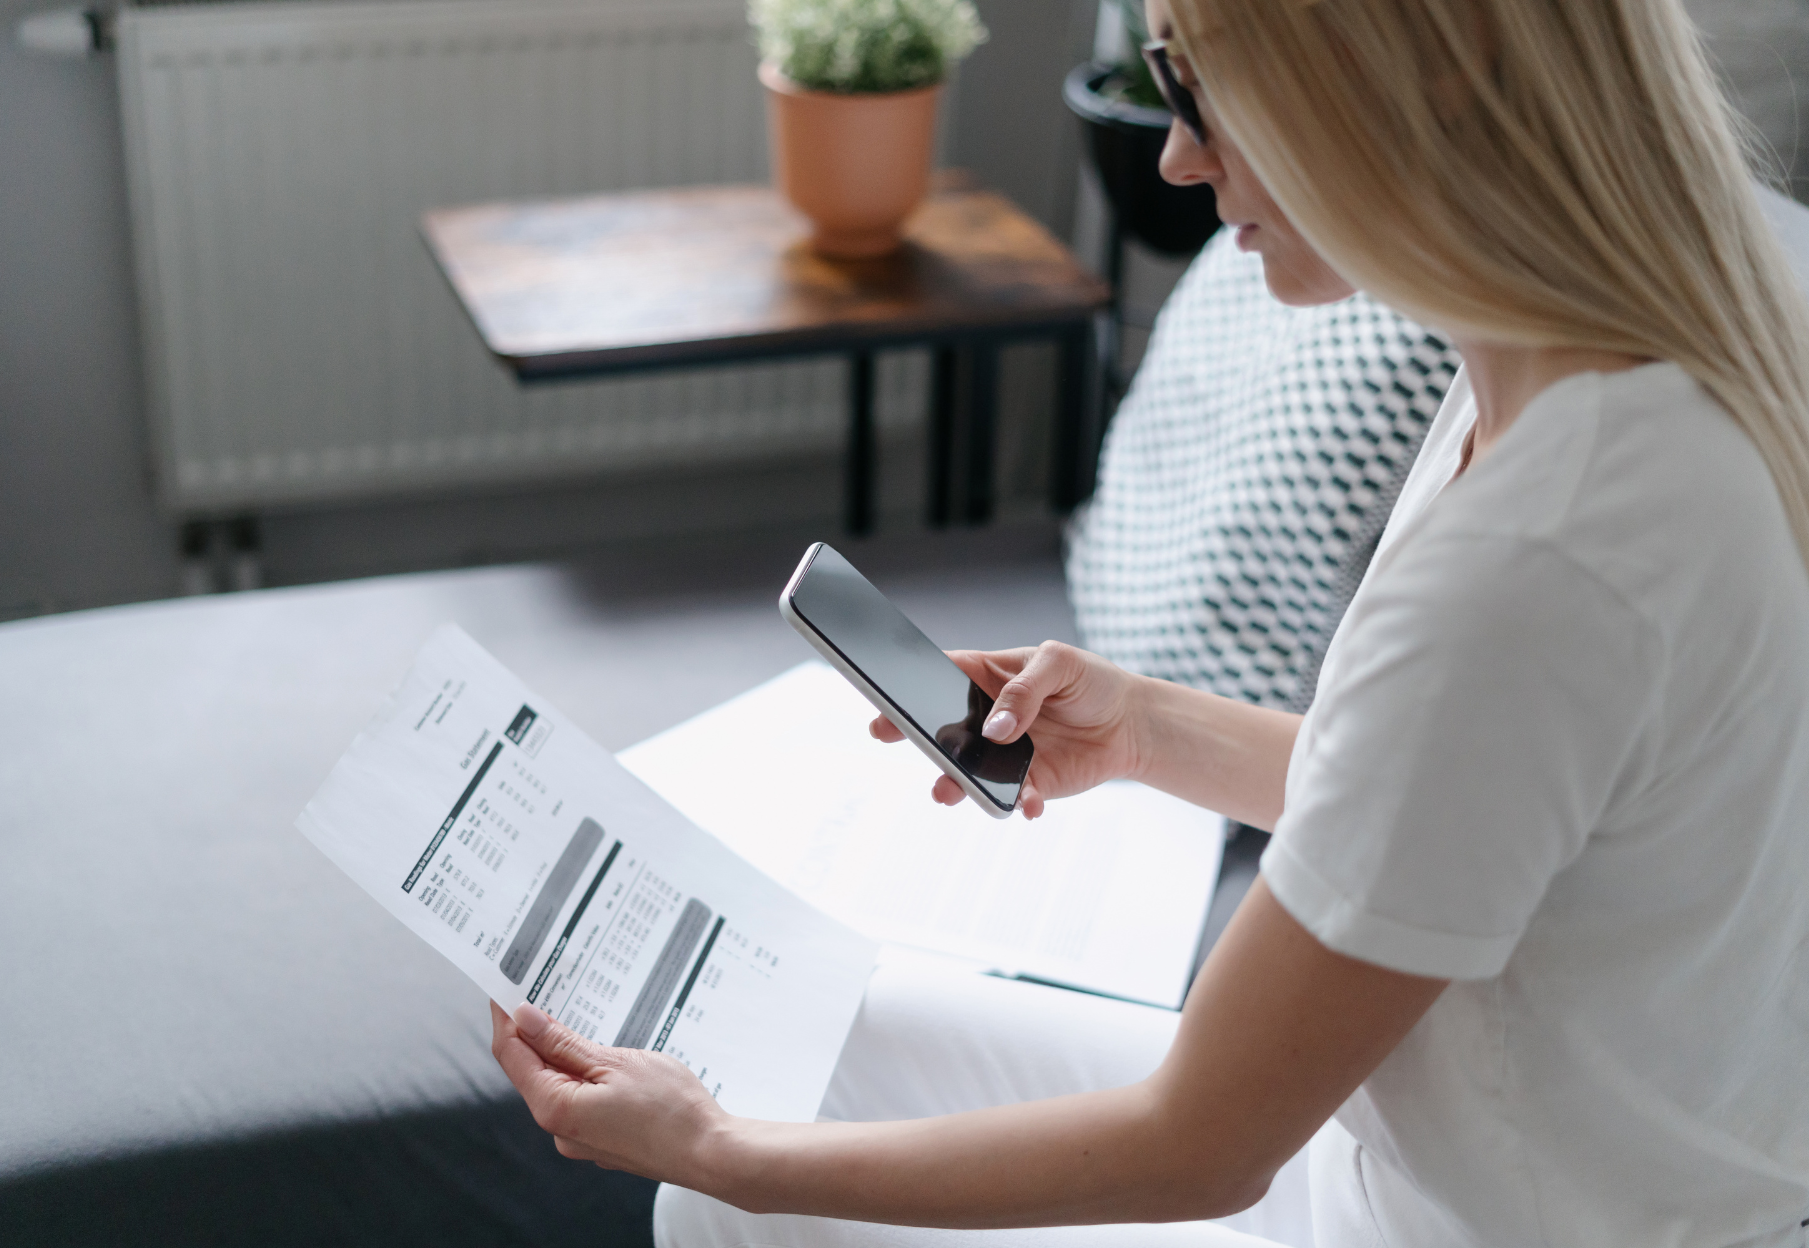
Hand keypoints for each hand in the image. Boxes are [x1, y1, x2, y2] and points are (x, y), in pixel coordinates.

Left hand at [490, 1001, 727, 1181]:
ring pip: (558, 1085)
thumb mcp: (615, 1063)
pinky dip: (581, 1074)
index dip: (505, 1019)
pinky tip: (600, 1056)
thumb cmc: (670, 1109)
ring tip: (574, 1018)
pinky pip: (579, 1100)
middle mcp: (561, 1129)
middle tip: (541, 992)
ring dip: (560, 1053)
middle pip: (531, 1071)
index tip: (505, 988)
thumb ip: (564, 1043)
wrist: (711, 1153)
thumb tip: (525, 1019)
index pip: (512, 1056)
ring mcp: (581, 1139)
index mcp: (555, 1108)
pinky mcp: (602, 1141)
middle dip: (532, 1033)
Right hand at [870, 641, 1148, 818]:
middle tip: (887, 734)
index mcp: (985, 675)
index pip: (938, 675)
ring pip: (967, 770)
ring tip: (948, 790)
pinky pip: (1011, 797)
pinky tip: (1029, 804)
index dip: (908, 683)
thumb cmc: (1091, 682)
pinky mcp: (1026, 783)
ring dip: (955, 781)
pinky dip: (1017, 803)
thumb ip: (1024, 690)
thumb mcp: (1060, 664)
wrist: (1132, 724)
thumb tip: (996, 728)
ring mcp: (1001, 754)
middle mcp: (984, 718)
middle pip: (940, 726)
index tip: (886, 695)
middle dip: (913, 733)